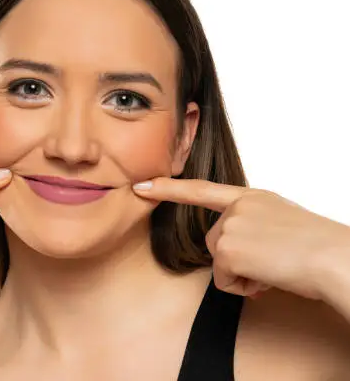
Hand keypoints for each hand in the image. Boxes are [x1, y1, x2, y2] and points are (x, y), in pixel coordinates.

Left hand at [133, 177, 349, 301]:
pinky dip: (246, 287)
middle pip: (215, 244)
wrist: (334, 258)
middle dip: (240, 261)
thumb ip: (251, 228)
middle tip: (275, 261)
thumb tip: (234, 261)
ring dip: (245, 275)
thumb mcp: (280, 222)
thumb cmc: (317, 246)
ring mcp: (229, 227)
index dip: (169, 188)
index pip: (202, 190)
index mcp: (251, 198)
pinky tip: (270, 276)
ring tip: (276, 266)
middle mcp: (236, 208)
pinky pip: (226, 282)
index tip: (142, 185)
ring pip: (221, 264)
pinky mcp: (227, 250)